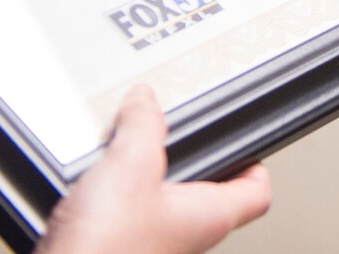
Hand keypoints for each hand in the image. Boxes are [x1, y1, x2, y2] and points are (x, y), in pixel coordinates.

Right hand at [35, 86, 272, 253]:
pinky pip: (120, 215)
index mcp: (209, 216)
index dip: (255, 163)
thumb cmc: (104, 250)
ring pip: (156, 202)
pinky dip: (107, 195)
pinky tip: (82, 184)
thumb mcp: (131, 165)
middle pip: (202, 191)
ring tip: (118, 152)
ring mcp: (149, 245)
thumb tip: (145, 100)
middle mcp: (186, 237)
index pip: (256, 193)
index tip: (246, 140)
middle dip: (182, 159)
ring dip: (137, 177)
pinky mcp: (115, 248)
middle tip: (170, 135)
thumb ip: (143, 124)